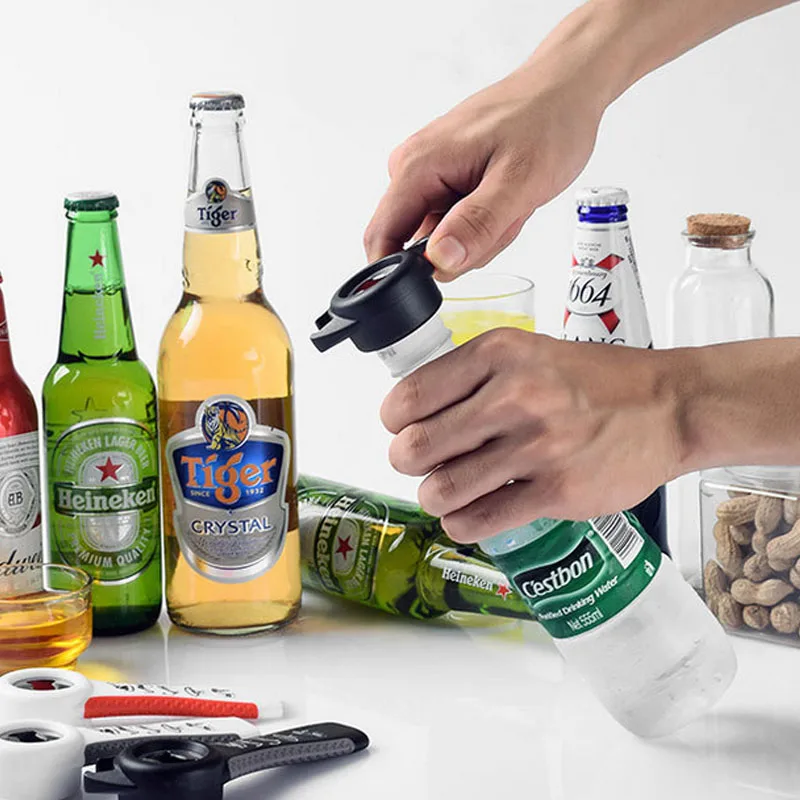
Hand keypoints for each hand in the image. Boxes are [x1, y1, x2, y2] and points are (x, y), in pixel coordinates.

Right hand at [363, 67, 603, 279]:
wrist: (565, 90)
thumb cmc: (547, 122)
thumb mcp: (519, 181)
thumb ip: (476, 224)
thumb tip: (438, 260)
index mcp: (418, 167)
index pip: (380, 240)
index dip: (406, 272)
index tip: (453, 265)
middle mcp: (413, 170)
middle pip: (416, 248)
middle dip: (464, 248)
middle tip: (504, 216)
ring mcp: (428, 176)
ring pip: (440, 241)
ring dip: (480, 236)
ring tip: (510, 203)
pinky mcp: (445, 181)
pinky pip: (454, 226)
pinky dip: (485, 224)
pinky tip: (505, 199)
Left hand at [380, 330, 684, 541]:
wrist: (668, 406)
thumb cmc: (596, 380)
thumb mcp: (528, 352)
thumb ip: (472, 376)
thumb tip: (413, 412)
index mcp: (498, 354)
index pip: (408, 398)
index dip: (394, 423)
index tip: (403, 429)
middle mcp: (513, 397)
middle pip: (413, 449)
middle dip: (409, 463)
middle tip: (425, 465)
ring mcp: (536, 447)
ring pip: (441, 490)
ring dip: (435, 497)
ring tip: (449, 492)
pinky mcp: (556, 491)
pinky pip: (479, 521)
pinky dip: (462, 524)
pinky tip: (470, 514)